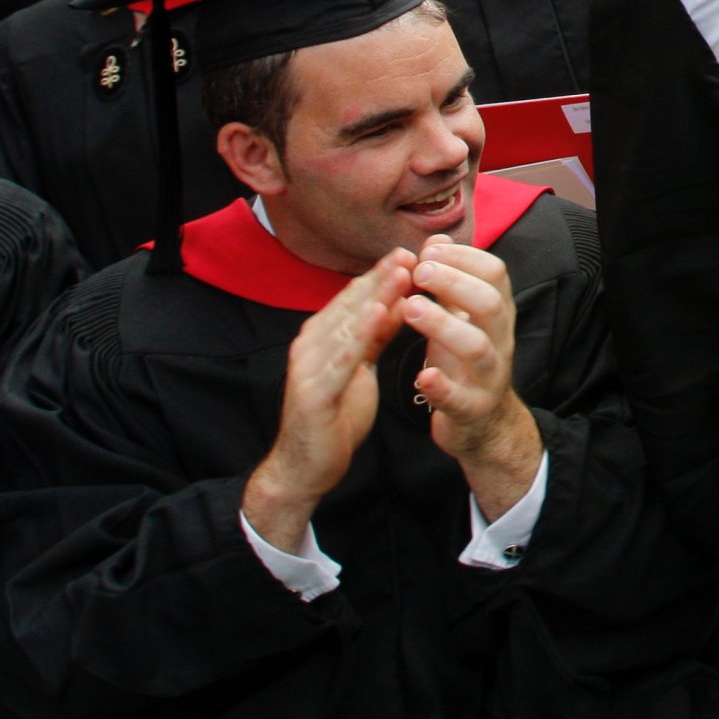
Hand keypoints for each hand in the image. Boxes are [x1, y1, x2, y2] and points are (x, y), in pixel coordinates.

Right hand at [242, 252, 412, 551]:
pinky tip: (377, 316)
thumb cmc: (336, 413)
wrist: (307, 466)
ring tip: (400, 272)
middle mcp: (310, 344)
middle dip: (381, 277)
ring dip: (374, 296)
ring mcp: (307, 366)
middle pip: (351, 304)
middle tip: (410, 251)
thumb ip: (375, 336)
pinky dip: (358, 335)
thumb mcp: (361, 367)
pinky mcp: (312, 392)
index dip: (382, 274)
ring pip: (346, 324)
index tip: (412, 251)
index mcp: (322, 336)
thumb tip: (398, 303)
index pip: (355, 297)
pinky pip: (338, 360)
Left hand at [402, 240, 542, 519]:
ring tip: (410, 308)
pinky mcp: (471, 409)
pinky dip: (441, 387)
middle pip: (490, 303)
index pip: (495, 273)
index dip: (464, 256)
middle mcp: (500, 341)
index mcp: (497, 314)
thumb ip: (449, 283)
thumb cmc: (464, 362)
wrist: (483, 423)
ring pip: (477, 347)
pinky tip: (421, 375)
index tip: (430, 249)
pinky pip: (460, 398)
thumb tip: (436, 240)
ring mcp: (488, 377)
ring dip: (443, 324)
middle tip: (419, 272)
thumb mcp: (461, 318)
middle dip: (454, 282)